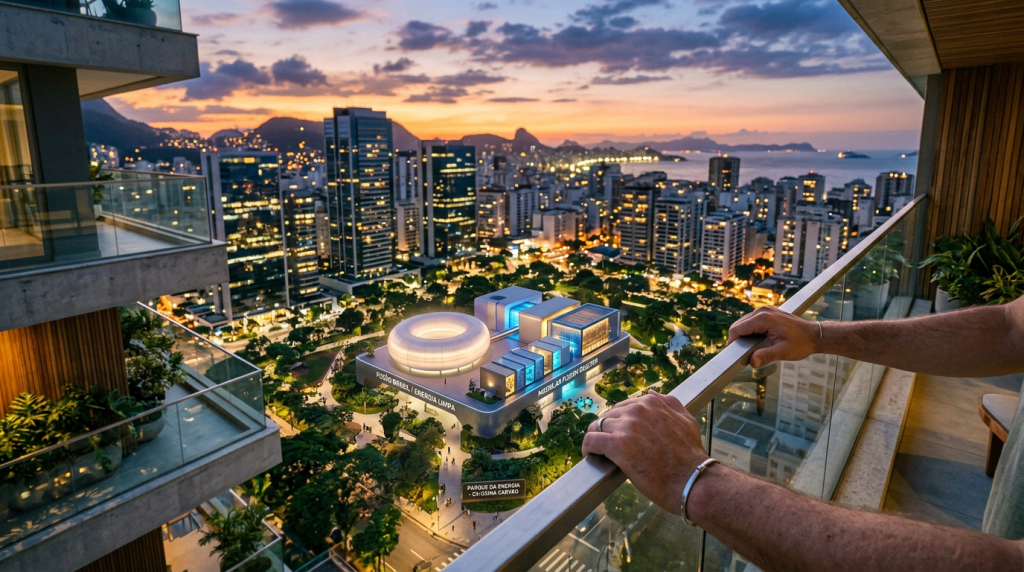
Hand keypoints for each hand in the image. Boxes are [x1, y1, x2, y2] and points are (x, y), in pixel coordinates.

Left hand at [582, 392, 707, 515]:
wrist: (692, 480)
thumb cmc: (690, 456)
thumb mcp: (686, 420)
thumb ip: (669, 403)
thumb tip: (651, 394)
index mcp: (651, 403)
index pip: (623, 408)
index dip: (619, 424)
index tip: (620, 436)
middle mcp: (638, 410)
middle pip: (608, 417)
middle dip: (608, 432)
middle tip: (610, 448)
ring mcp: (627, 426)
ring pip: (596, 427)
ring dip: (596, 439)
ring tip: (600, 453)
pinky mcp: (617, 444)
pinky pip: (591, 440)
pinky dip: (588, 448)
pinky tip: (591, 456)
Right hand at [727, 306, 820, 367]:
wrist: (814, 335)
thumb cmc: (801, 343)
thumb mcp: (783, 352)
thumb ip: (766, 356)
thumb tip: (751, 362)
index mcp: (763, 319)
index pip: (737, 329)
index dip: (733, 342)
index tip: (735, 354)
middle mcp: (762, 311)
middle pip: (738, 325)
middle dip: (738, 340)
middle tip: (744, 354)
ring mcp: (764, 310)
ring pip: (743, 323)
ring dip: (743, 336)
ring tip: (751, 349)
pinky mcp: (767, 312)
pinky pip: (751, 321)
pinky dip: (750, 331)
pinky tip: (757, 341)